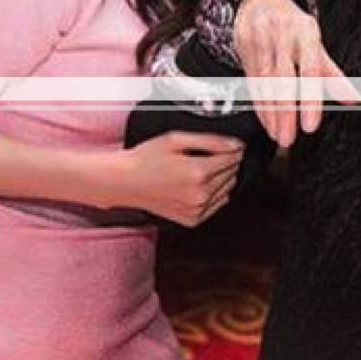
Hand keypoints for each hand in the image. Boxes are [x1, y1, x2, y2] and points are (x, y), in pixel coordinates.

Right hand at [100, 132, 242, 225]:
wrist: (125, 181)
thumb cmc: (145, 159)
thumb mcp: (177, 139)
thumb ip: (211, 140)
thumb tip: (235, 145)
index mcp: (198, 172)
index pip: (234, 157)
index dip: (232, 148)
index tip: (225, 145)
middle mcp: (200, 194)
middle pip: (233, 173)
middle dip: (226, 162)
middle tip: (206, 156)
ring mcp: (196, 209)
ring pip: (228, 189)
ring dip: (221, 178)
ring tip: (198, 170)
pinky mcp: (192, 219)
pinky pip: (217, 204)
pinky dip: (213, 194)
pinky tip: (195, 186)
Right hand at [235, 0, 360, 147]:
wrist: (259, 0)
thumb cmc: (294, 26)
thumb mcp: (316, 44)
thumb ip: (333, 74)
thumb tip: (354, 98)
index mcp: (306, 33)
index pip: (310, 70)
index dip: (309, 100)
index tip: (310, 125)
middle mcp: (282, 35)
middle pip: (283, 80)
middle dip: (285, 113)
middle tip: (289, 139)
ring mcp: (260, 41)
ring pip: (265, 83)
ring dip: (271, 114)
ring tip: (279, 136)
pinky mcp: (244, 49)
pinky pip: (252, 83)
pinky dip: (260, 105)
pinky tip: (267, 122)